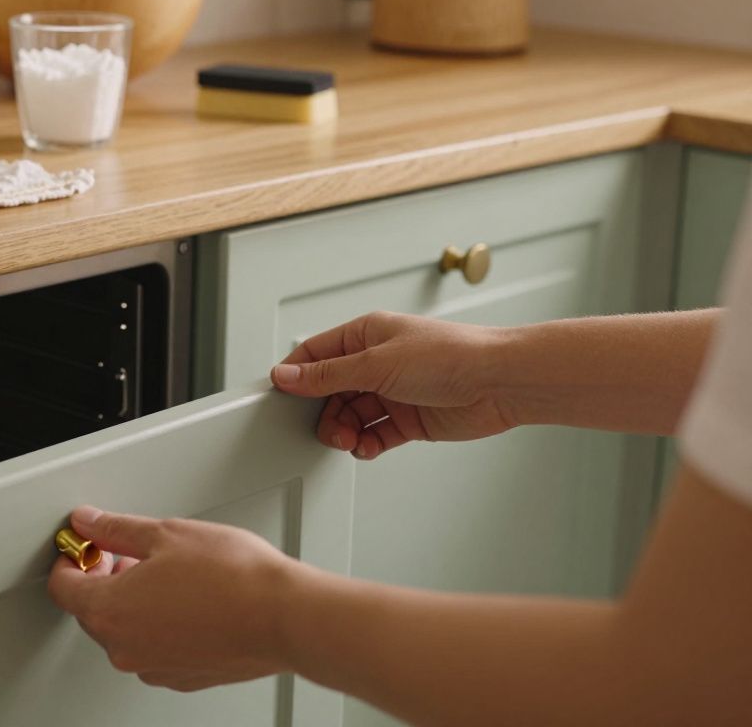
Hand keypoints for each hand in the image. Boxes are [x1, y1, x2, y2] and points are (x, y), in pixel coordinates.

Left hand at [47, 506, 297, 691]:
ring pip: (125, 631)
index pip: (62, 587)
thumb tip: (89, 522)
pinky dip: (159, 624)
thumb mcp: (164, 534)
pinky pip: (154, 647)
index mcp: (109, 611)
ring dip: (133, 602)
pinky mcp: (181, 677)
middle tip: (125, 552)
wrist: (283, 616)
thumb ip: (116, 529)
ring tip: (165, 573)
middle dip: (102, 578)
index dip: (70, 559)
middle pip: (92, 611)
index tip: (83, 546)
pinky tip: (185, 599)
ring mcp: (153, 667)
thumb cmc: (232, 577)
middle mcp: (124, 648)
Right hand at [269, 311, 514, 459]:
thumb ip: (328, 374)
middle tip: (328, 429)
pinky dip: (367, 444)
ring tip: (350, 441)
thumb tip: (288, 375)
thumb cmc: (451, 355)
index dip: (297, 376)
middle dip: (325, 414)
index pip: (317, 354)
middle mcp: (378, 362)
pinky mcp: (410, 418)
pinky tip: (367, 447)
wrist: (500, 382)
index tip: (282, 398)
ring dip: (345, 432)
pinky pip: (375, 434)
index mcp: (366, 335)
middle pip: (331, 391)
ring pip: (352, 416)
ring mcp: (394, 391)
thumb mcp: (376, 363)